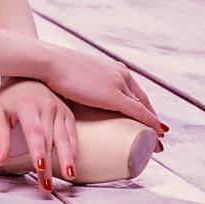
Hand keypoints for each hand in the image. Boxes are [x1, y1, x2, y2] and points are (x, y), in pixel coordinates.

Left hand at [0, 78, 73, 193]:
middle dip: (50, 164)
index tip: (40, 167)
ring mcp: (60, 110)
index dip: (38, 150)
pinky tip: (73, 165)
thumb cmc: (10, 97)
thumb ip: (0, 137)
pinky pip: (73, 134)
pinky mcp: (68, 114)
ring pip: (65, 138)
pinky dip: (73, 150)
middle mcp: (47, 107)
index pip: (35, 131)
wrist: (28, 74)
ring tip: (69, 176)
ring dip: (67, 159)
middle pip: (50, 140)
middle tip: (48, 186)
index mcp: (28, 106)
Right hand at [41, 44, 162, 132]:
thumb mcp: (76, 74)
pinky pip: (139, 113)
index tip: (145, 120)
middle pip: (143, 100)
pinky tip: (157, 135)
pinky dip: (151, 124)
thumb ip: (83, 84)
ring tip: (157, 142)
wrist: (47, 62)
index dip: (142, 107)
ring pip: (143, 108)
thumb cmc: (53, 68)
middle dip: (151, 118)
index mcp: (113, 67)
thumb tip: (75, 96)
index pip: (134, 90)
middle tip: (156, 134)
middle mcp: (121, 73)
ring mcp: (119, 83)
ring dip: (153, 126)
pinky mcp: (114, 95)